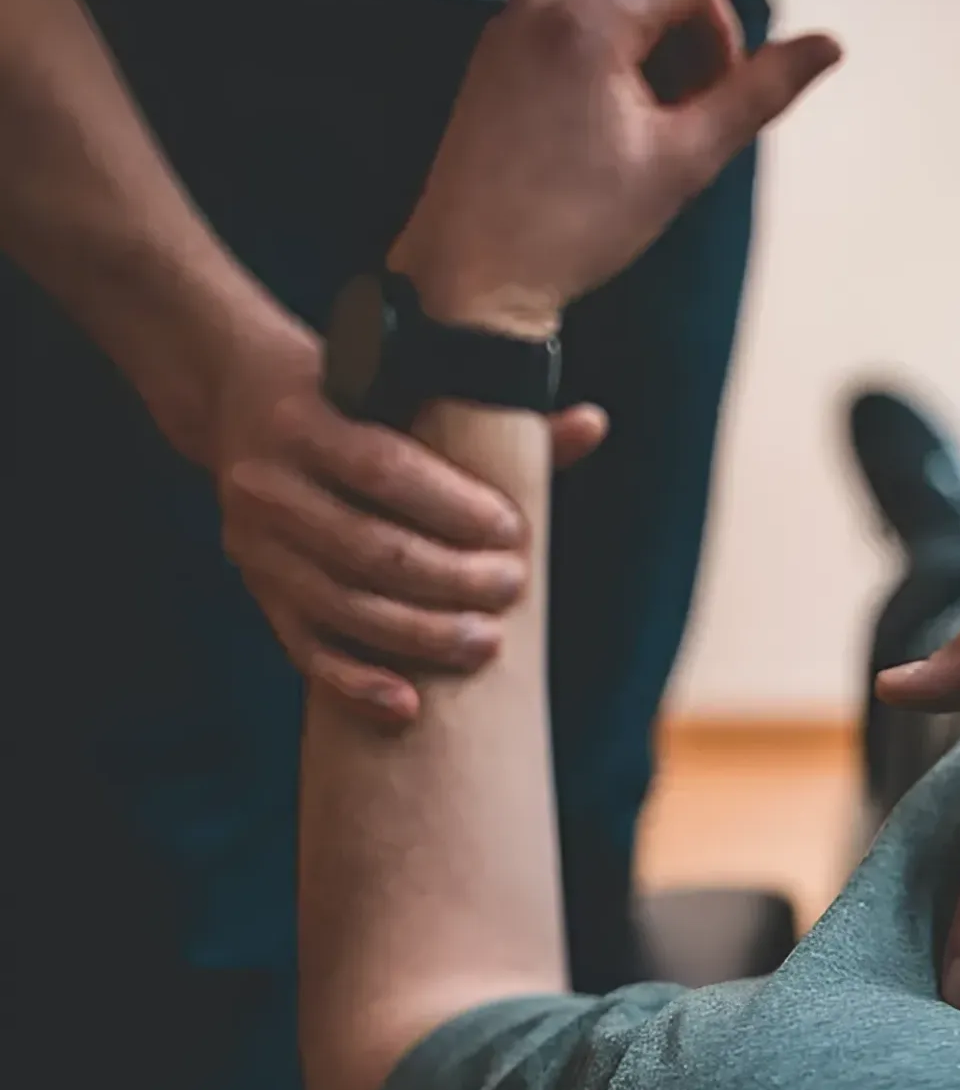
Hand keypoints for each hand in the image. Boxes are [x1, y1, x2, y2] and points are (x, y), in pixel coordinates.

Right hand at [213, 335, 607, 722]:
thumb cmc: (356, 396)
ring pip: (340, 605)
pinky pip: (304, 648)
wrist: (237, 399)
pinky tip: (405, 705)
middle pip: (368, 548)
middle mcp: (267, 483)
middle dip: (450, 579)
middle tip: (513, 588)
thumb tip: (592, 425)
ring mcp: (255, 543)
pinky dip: (354, 682)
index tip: (513, 533)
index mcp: (303, 419)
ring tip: (487, 644)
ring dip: (418, 634)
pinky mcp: (258, 589)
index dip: (454, 508)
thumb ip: (498, 411)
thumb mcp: (406, 385)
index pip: (384, 471)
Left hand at [386, 0, 840, 336]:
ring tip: (632, 149)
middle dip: (683, 59)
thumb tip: (831, 45)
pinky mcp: (493, 57)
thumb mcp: (684, 159)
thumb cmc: (575, 226)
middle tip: (672, 139)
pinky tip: (593, 148)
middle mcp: (537, 3)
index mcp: (584, 18)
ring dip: (646, 73)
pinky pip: (573, 40)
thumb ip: (759, 93)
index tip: (708, 109)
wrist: (473, 281)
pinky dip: (604, 79)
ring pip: (616, 20)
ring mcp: (507, 28)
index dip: (722, 41)